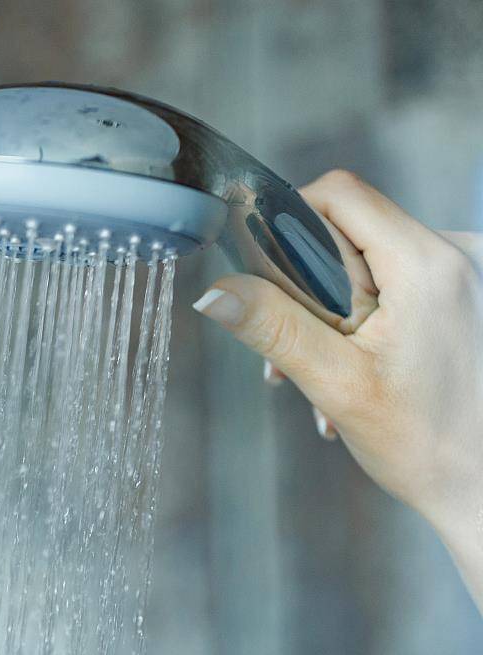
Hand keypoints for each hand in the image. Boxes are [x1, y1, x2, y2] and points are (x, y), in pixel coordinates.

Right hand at [191, 171, 482, 558]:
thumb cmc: (428, 443)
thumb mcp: (336, 384)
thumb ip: (274, 327)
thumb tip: (214, 292)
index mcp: (429, 264)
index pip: (340, 194)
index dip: (289, 221)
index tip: (267, 276)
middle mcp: (459, 253)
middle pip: (353, 230)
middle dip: (310, 287)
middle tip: (299, 353)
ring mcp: (468, 273)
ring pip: (372, 260)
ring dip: (336, 314)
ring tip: (327, 378)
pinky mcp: (468, 294)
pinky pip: (400, 282)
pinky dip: (368, 320)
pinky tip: (358, 371)